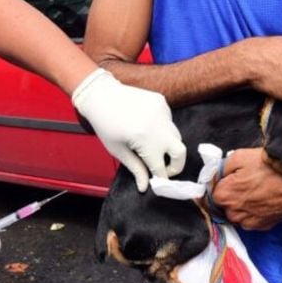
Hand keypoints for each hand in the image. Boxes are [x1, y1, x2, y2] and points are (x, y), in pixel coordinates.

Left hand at [72, 68, 186, 191]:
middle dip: (176, 165)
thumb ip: (135, 168)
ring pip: (176, 136)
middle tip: (165, 169)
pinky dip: (163, 129)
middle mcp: (158, 126)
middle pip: (180, 153)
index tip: (158, 182)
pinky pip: (169, 121)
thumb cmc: (105, 125)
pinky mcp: (162, 102)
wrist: (100, 95)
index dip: (160, 178)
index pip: (160, 167)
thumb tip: (145, 187)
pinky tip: (146, 126)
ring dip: (168, 146)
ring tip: (150, 146)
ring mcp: (162, 112)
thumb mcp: (118, 150)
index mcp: (145, 140)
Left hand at [212, 148, 281, 229]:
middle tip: (246, 180)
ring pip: (238, 214)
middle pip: (225, 205)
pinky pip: (252, 220)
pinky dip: (255, 212)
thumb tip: (217, 175)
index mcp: (225, 195)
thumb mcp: (240, 156)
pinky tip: (265, 198)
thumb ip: (222, 167)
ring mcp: (250, 222)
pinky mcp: (265, 226)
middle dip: (231, 194)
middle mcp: (234, 213)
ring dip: (243, 205)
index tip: (230, 177)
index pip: (212, 193)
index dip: (221, 183)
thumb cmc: (272, 165)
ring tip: (258, 189)